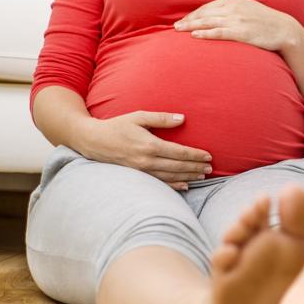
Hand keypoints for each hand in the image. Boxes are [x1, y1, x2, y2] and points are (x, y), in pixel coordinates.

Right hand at [77, 112, 212, 190]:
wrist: (93, 141)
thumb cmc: (117, 126)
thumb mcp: (139, 117)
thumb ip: (161, 118)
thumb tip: (183, 119)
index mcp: (149, 145)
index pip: (178, 152)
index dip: (195, 155)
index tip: (208, 156)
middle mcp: (146, 160)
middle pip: (177, 166)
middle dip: (195, 167)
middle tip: (211, 168)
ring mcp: (141, 170)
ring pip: (170, 176)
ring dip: (188, 176)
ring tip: (203, 176)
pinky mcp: (137, 176)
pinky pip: (159, 183)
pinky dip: (174, 185)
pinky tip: (185, 186)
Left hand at [174, 0, 303, 52]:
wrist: (284, 30)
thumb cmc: (266, 21)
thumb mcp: (248, 8)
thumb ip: (233, 10)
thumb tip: (219, 16)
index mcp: (234, 0)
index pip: (208, 7)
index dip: (194, 14)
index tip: (184, 20)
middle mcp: (233, 8)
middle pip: (204, 14)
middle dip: (188, 20)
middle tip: (175, 26)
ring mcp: (236, 20)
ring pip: (207, 22)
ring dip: (191, 26)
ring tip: (179, 30)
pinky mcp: (240, 32)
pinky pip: (218, 32)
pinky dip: (204, 33)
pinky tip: (194, 35)